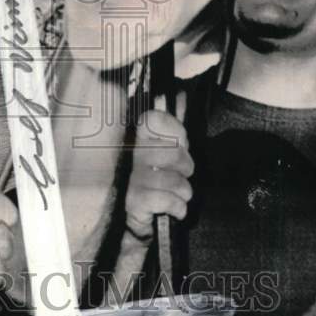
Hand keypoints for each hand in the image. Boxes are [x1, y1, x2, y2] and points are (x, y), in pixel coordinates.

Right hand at [125, 110, 193, 240]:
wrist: (133, 221)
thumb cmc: (153, 180)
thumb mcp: (164, 151)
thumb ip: (172, 126)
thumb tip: (183, 95)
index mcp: (136, 137)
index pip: (153, 119)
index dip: (174, 130)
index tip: (181, 142)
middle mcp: (129, 154)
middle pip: (173, 152)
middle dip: (186, 166)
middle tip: (182, 173)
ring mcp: (130, 177)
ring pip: (174, 179)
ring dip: (184, 190)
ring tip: (179, 193)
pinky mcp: (134, 200)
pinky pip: (168, 200)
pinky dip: (178, 207)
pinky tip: (175, 208)